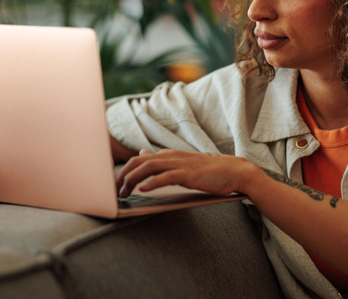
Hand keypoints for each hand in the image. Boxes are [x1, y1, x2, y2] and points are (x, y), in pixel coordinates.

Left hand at [115, 149, 254, 197]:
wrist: (233, 171)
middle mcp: (171, 156)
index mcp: (168, 155)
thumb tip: (142, 154)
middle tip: (113, 191)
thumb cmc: (208, 171)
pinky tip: (143, 190)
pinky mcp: (188, 174)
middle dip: (122, 176)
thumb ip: (161, 160)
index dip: (123, 171)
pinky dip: (152, 182)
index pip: (138, 160)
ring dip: (132, 180)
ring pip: (148, 168)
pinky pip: (166, 177)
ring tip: (123, 192)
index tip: (114, 185)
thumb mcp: (181, 163)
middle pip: (138, 162)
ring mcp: (180, 164)